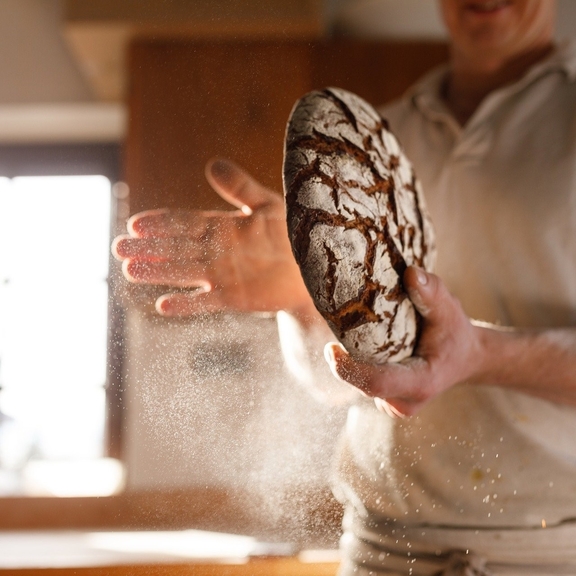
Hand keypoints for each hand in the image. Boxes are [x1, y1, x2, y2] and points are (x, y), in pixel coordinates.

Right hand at [112, 158, 311, 316]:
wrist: (313, 268)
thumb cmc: (292, 233)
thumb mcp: (267, 205)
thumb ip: (240, 187)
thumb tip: (212, 164)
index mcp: (221, 227)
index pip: (184, 223)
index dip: (161, 223)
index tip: (136, 223)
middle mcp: (216, 251)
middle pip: (175, 248)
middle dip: (148, 248)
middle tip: (119, 248)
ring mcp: (222, 275)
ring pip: (183, 272)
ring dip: (158, 272)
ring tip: (130, 270)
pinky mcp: (233, 298)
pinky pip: (206, 302)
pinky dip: (186, 305)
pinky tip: (163, 306)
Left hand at [324, 266, 482, 416]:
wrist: (465, 357)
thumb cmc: (455, 333)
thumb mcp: (450, 310)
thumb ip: (432, 292)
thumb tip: (411, 272)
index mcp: (421, 383)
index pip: (377, 382)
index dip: (349, 370)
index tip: (330, 348)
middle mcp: (405, 401)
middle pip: (363, 383)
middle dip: (344, 360)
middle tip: (335, 329)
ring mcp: (394, 405)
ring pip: (360, 384)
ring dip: (350, 361)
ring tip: (349, 333)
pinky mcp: (385, 400)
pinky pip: (362, 383)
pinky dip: (356, 365)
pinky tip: (359, 346)